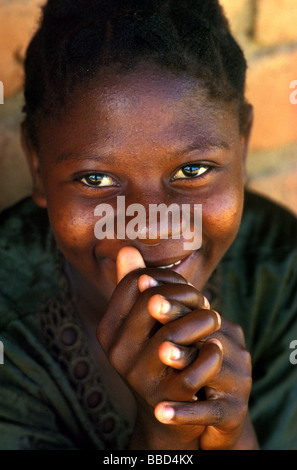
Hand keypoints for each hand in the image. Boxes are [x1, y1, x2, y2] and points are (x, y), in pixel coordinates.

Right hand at [97, 247, 221, 448]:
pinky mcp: (167, 397)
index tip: (183, 288)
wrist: (164, 412)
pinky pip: (196, 366)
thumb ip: (134, 289)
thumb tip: (127, 249)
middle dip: (188, 294)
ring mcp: (139, 377)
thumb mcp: (141, 324)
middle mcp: (117, 353)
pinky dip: (212, 352)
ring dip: (204, 320)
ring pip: (176, 332)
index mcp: (108, 330)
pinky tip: (215, 348)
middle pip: (154, 300)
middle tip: (206, 303)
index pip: (135, 282)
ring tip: (214, 321)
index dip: (166, 278)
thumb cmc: (155, 356)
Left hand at [150, 290, 256, 449]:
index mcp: (224, 330)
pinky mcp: (233, 412)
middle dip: (176, 317)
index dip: (172, 293)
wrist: (218, 416)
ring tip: (161, 352)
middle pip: (206, 329)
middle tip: (152, 306)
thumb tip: (138, 273)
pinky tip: (160, 411)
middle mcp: (236, 351)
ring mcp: (238, 382)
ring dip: (184, 358)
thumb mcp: (189, 341)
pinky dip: (184, 412)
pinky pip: (208, 411)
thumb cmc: (197, 371)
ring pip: (212, 366)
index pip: (199, 305)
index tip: (145, 281)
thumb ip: (169, 311)